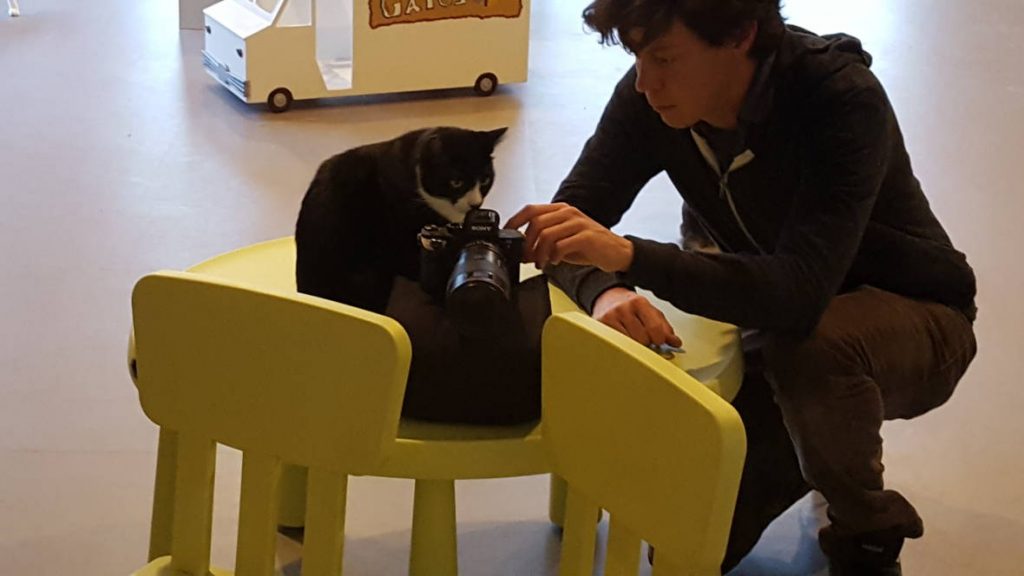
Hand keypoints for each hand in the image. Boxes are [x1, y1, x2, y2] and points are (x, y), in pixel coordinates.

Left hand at [505, 203, 633, 271]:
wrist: (616, 252)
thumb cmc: (589, 246)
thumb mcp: (562, 242)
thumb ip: (542, 244)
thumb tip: (521, 253)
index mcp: (560, 210)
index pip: (530, 210)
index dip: (515, 222)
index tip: (508, 236)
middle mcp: (568, 213)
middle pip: (536, 223)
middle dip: (527, 244)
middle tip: (527, 258)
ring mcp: (578, 223)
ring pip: (547, 235)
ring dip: (539, 253)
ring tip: (541, 263)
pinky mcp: (587, 236)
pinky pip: (562, 245)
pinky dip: (554, 256)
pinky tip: (556, 262)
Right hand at [592, 287, 682, 347]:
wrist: (607, 298)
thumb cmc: (631, 307)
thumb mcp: (650, 312)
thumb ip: (664, 327)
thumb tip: (676, 343)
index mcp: (639, 302)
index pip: (655, 328)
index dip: (660, 340)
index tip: (659, 342)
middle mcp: (624, 308)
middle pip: (642, 339)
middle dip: (646, 343)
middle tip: (643, 338)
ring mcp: (610, 317)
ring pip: (629, 345)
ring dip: (633, 346)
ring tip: (632, 338)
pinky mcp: (600, 326)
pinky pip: (617, 345)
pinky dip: (622, 346)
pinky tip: (622, 339)